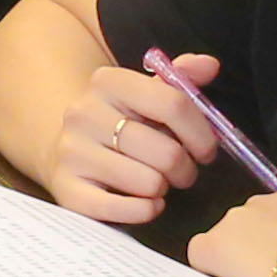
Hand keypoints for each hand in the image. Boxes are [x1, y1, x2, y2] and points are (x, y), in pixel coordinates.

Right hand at [45, 54, 226, 224]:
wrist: (69, 150)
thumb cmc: (123, 123)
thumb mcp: (148, 95)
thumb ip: (181, 79)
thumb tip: (210, 65)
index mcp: (107, 82)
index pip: (174, 104)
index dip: (202, 134)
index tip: (205, 149)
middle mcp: (83, 113)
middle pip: (167, 153)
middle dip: (184, 169)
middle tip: (178, 170)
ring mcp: (71, 152)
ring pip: (150, 183)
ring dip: (162, 188)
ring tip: (153, 180)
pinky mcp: (67, 190)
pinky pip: (124, 210)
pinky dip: (144, 211)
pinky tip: (143, 202)